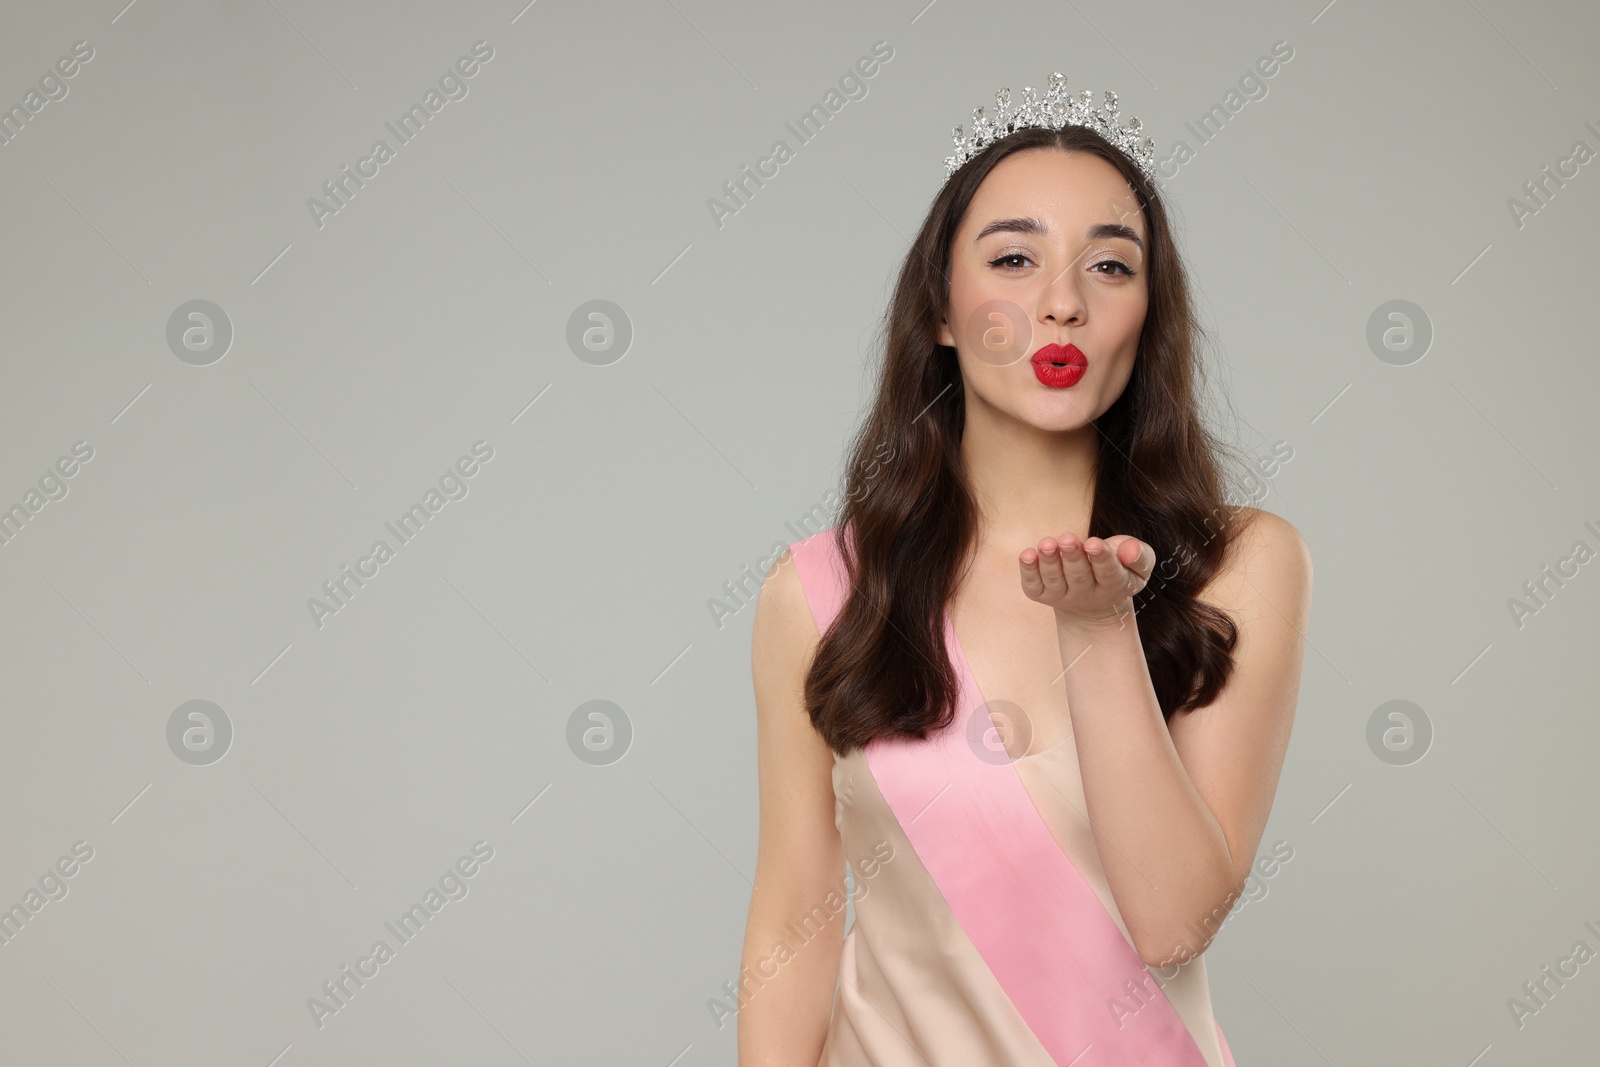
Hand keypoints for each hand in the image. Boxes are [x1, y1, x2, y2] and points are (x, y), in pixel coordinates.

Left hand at [1019, 533, 1155, 630]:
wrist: (1094, 608)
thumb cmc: (1119, 574)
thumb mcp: (1139, 567)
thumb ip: (1139, 555)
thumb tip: (1130, 549)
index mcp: (1114, 585)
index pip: (1108, 573)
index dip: (1101, 558)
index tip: (1094, 543)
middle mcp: (1086, 594)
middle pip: (1079, 576)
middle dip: (1073, 556)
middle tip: (1068, 539)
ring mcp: (1063, 596)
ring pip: (1055, 580)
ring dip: (1049, 561)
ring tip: (1047, 543)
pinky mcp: (1042, 594)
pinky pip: (1033, 586)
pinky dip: (1028, 572)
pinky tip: (1027, 555)